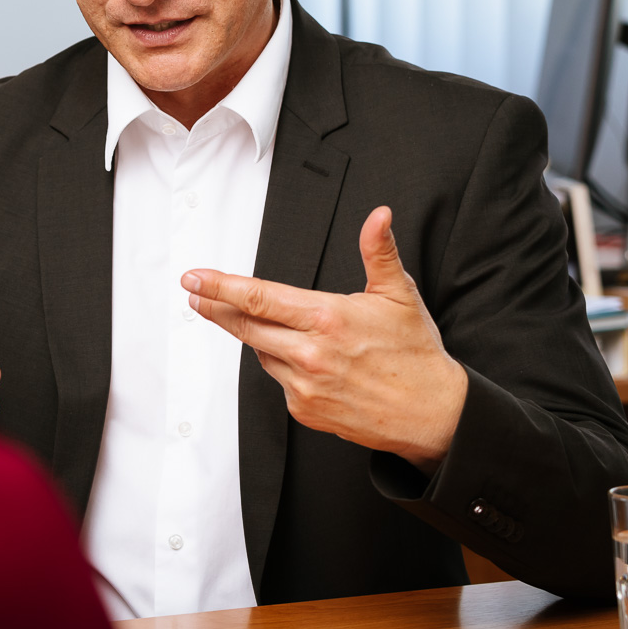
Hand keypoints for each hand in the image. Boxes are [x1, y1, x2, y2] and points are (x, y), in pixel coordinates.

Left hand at [182, 206, 467, 473]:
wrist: (433, 413)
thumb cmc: (416, 352)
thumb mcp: (399, 294)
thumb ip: (379, 251)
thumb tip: (379, 215)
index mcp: (327, 318)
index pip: (258, 297)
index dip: (220, 287)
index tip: (194, 279)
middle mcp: (310, 354)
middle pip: (246, 326)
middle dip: (216, 308)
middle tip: (195, 295)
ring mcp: (305, 386)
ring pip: (262, 353)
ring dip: (258, 336)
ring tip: (271, 325)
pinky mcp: (306, 410)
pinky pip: (279, 380)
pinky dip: (283, 365)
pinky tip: (305, 359)